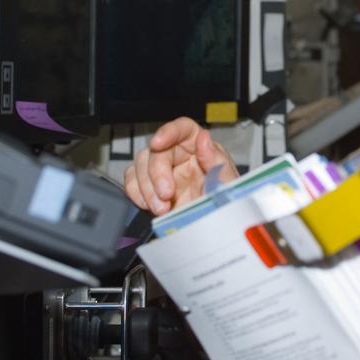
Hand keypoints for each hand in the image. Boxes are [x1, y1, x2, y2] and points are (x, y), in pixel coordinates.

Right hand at [123, 117, 238, 215]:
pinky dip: (136, 194)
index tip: (158, 143)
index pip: (183, 128)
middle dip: (156, 173)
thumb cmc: (224, 204)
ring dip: (146, 188)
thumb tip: (204, 137)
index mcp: (200, 147)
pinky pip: (132, 182)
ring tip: (162, 209)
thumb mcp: (227, 183)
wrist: (215, 231)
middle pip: (156, 150)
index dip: (168, 132)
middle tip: (166, 195)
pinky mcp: (150, 187)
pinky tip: (149, 206)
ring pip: (140, 164)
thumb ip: (216, 161)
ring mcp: (162, 171)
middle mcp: (179, 155)